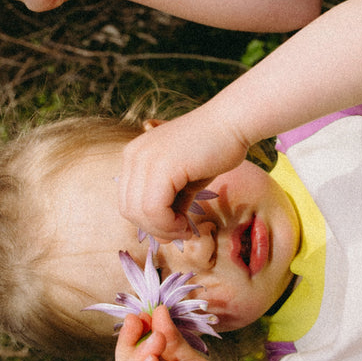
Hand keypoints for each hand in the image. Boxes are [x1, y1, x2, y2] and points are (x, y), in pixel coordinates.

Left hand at [118, 108, 249, 243]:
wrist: (233, 123)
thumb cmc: (214, 149)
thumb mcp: (184, 182)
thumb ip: (170, 204)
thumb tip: (164, 236)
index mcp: (134, 155)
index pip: (128, 202)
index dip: (149, 223)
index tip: (175, 229)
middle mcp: (134, 155)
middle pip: (129, 210)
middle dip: (155, 229)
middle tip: (180, 233)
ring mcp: (145, 159)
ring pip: (140, 213)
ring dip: (163, 230)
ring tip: (185, 229)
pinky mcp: (161, 166)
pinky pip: (154, 209)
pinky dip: (169, 225)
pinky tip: (186, 224)